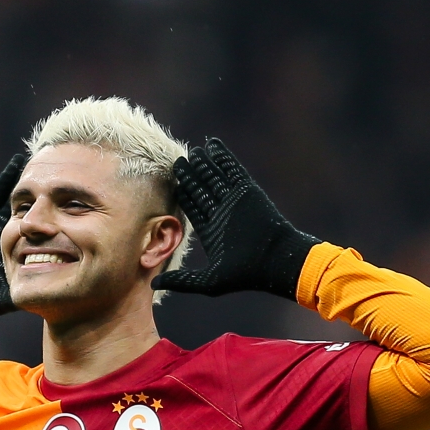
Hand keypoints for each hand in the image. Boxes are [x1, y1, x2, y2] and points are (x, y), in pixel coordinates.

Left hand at [152, 139, 319, 300]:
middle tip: (178, 162)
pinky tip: (213, 145)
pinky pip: (233, 170)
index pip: (193, 208)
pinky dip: (223, 157)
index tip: (171, 183)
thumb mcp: (208, 281)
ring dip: (204, 164)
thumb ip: (181, 280)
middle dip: (190, 176)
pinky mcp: (247, 190)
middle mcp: (222, 213)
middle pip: (202, 189)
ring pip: (216, 178)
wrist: (276, 261)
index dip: (183, 194)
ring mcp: (235, 200)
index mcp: (212, 231)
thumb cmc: (245, 274)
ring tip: (192, 151)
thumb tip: (154, 284)